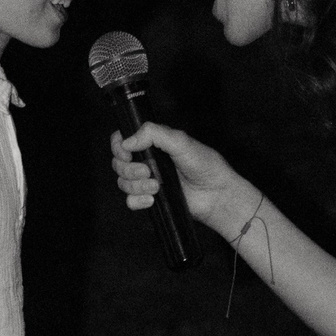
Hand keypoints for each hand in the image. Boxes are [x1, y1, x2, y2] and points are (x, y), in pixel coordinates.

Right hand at [109, 123, 247, 227]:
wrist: (217, 195)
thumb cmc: (206, 166)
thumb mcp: (181, 142)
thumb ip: (154, 134)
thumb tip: (128, 140)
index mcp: (153, 144)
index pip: (123, 140)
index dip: (118, 146)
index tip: (127, 152)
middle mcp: (148, 161)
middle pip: (118, 163)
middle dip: (129, 168)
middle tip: (147, 171)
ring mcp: (149, 181)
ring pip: (123, 183)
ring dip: (136, 185)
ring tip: (156, 186)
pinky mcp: (152, 199)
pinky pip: (130, 201)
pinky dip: (137, 201)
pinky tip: (152, 200)